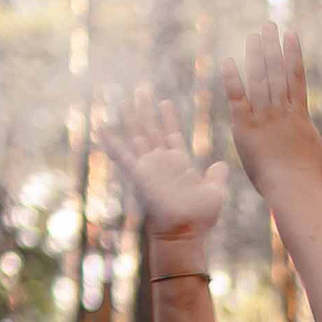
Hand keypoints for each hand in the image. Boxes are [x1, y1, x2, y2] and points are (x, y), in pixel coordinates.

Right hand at [101, 87, 229, 246]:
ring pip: (138, 135)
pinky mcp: (139, 174)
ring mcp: (150, 167)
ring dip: (131, 118)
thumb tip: (221, 165)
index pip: (171, 134)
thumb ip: (216, 177)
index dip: (168, 118)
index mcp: (179, 163)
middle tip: (141, 89)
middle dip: (146, 109)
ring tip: (123, 100)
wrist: (185, 232)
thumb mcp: (215, 192)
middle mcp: (162, 162)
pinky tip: (101, 129)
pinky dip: (112, 143)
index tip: (164, 102)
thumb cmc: (201, 217)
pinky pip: (122, 155)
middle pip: (151, 129)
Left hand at [220, 23, 321, 193]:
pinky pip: (237, 98)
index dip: (293, 54)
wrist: (292, 189)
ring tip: (253, 36)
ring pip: (258, 79)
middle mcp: (281, 111)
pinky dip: (233, 79)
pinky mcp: (245, 127)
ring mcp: (263, 117)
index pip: (296, 77)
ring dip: (255, 55)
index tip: (290, 34)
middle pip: (276, 71)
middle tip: (268, 25)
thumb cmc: (310, 175)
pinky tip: (229, 61)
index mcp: (299, 114)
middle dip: (272, 47)